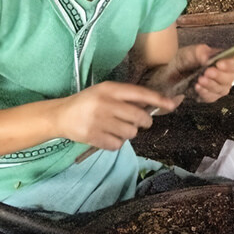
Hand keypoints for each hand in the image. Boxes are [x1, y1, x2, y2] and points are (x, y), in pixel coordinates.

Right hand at [53, 82, 176, 151]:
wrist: (61, 115)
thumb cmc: (88, 102)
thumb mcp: (106, 92)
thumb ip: (127, 97)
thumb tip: (155, 104)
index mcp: (109, 89)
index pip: (140, 93)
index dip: (158, 100)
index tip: (172, 104)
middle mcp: (105, 103)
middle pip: (139, 117)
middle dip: (143, 122)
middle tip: (137, 121)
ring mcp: (99, 121)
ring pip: (131, 133)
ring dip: (128, 133)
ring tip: (116, 127)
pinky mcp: (94, 137)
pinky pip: (118, 145)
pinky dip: (116, 142)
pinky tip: (107, 135)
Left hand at [160, 44, 233, 103]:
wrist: (169, 75)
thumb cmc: (182, 61)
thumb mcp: (189, 52)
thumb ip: (200, 52)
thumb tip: (208, 57)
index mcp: (221, 60)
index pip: (233, 62)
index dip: (228, 64)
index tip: (219, 64)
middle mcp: (222, 74)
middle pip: (230, 77)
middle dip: (219, 76)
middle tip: (207, 72)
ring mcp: (217, 87)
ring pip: (222, 89)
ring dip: (211, 85)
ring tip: (200, 80)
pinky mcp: (209, 96)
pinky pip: (211, 97)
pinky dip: (205, 93)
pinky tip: (197, 87)